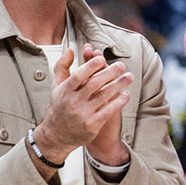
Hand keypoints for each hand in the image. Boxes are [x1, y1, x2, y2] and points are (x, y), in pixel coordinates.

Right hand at [34, 44, 133, 163]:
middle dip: (110, 73)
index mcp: (65, 90)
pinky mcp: (92, 124)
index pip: (78, 75)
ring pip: (104, 96)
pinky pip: (109, 111)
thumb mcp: (57, 86)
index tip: (102, 58)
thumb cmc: (59, 107)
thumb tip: (71, 49)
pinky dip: (119, 102)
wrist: (56, 135)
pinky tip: (126, 94)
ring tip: (129, 77)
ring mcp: (83, 114)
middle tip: (121, 65)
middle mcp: (74, 102)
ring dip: (119, 85)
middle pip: (94, 84)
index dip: (91, 66)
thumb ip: (63, 66)